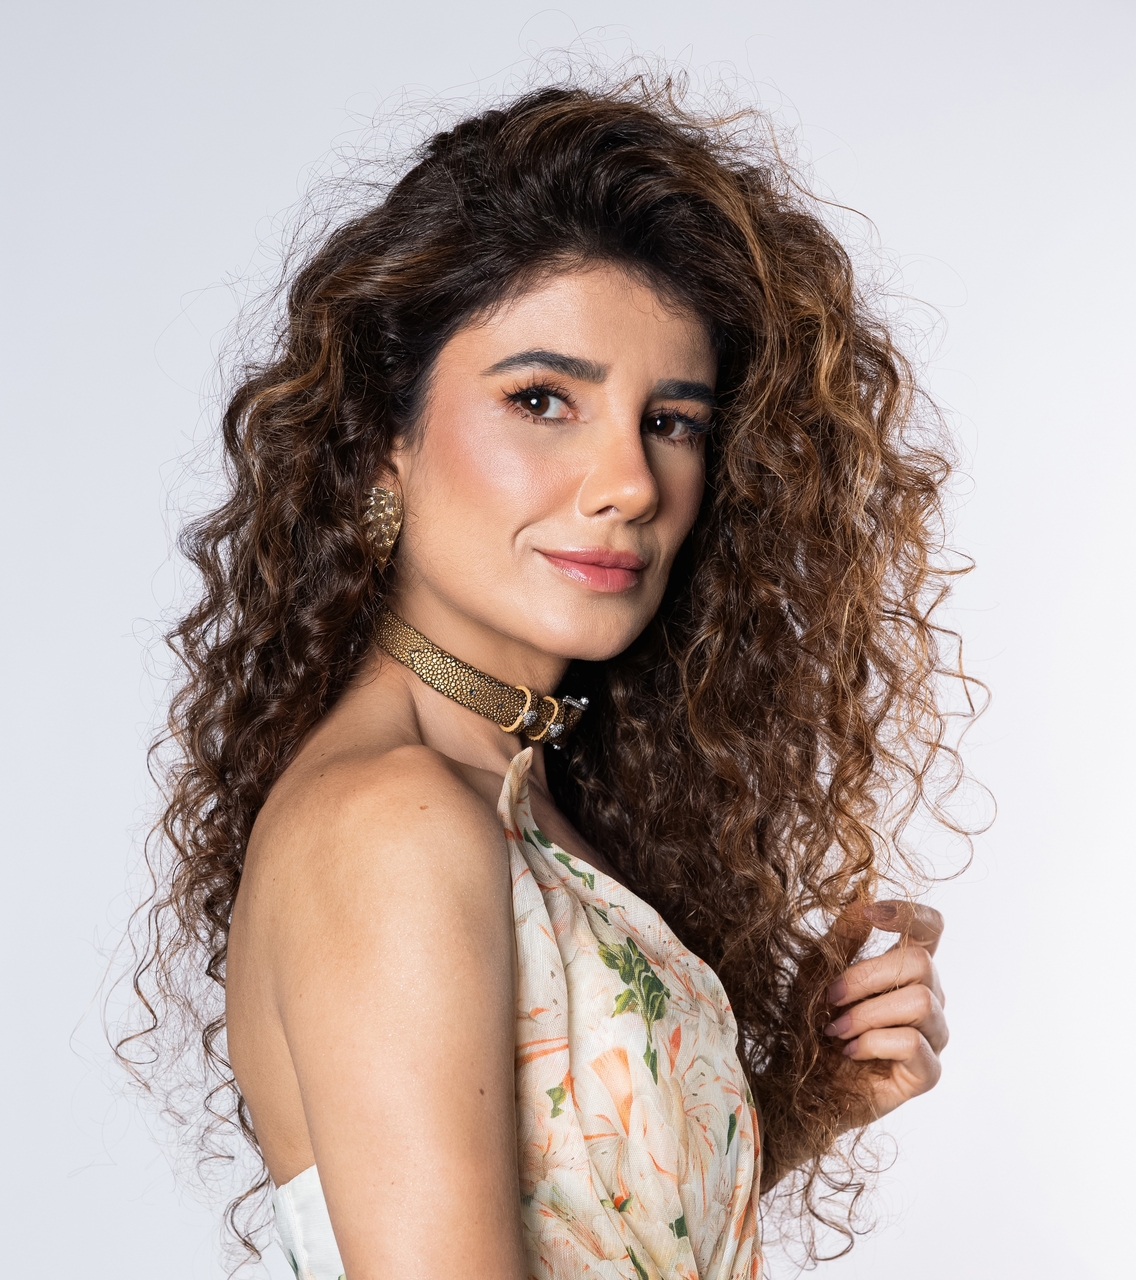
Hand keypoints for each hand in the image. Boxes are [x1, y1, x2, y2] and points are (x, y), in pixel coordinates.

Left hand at [823, 900, 946, 1124]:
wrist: (794, 1082)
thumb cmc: (807, 1023)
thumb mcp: (817, 971)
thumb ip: (844, 936)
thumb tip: (864, 899)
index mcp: (903, 969)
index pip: (932, 929)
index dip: (912, 914)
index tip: (873, 915)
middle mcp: (927, 999)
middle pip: (922, 963)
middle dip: (865, 977)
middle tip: (829, 999)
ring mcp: (932, 1037)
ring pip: (920, 1002)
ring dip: (865, 1014)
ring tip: (835, 1029)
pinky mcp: (926, 1073)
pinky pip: (913, 1044)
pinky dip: (873, 1043)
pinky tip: (850, 1052)